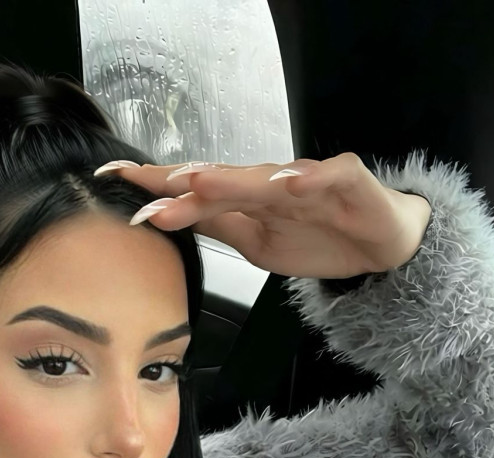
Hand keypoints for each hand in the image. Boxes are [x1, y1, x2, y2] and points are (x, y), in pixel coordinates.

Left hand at [93, 153, 432, 279]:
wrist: (380, 244)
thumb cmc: (318, 236)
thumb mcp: (255, 242)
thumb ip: (214, 226)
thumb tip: (161, 216)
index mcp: (245, 199)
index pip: (195, 187)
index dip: (156, 183)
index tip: (112, 179)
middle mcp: (270, 184)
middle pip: (223, 179)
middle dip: (186, 181)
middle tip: (151, 183)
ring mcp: (307, 181)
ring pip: (266, 178)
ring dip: (234, 178)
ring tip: (202, 180)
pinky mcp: (346, 182)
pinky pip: (326, 178)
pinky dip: (308, 180)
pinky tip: (289, 185)